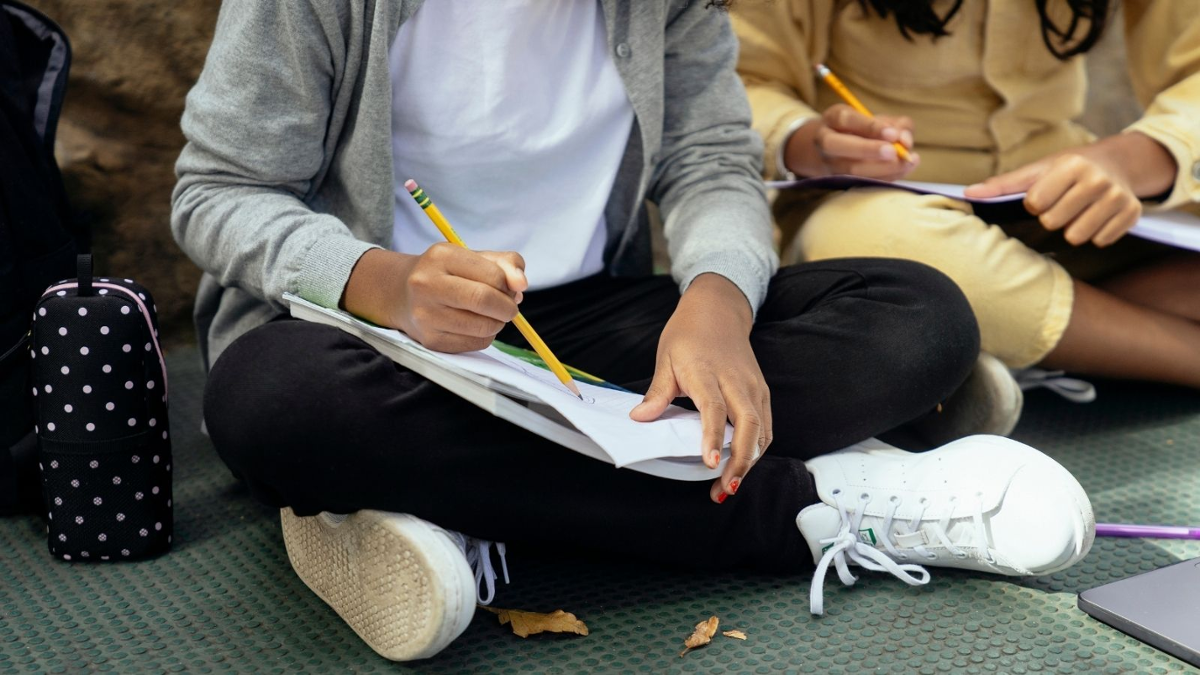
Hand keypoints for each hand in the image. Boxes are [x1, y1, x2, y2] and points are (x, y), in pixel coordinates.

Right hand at [342, 244, 527, 351]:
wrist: (401, 293)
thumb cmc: (446, 273)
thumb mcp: (472, 257)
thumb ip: (505, 264)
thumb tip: (521, 285)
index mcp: (441, 256)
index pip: (492, 275)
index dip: (510, 286)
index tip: (510, 288)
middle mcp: (428, 284)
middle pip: (484, 300)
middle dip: (507, 307)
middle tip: (508, 307)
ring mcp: (426, 315)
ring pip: (484, 327)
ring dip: (498, 323)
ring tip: (490, 315)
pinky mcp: (430, 340)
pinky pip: (475, 344)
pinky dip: (486, 336)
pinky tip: (475, 325)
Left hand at [629, 274, 771, 503]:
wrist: (718, 310)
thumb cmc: (689, 334)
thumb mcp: (665, 358)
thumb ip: (657, 392)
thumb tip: (640, 418)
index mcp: (708, 372)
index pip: (715, 409)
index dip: (714, 437)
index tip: (711, 463)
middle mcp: (736, 381)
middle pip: (749, 425)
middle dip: (742, 461)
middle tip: (726, 488)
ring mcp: (753, 386)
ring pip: (762, 430)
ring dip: (751, 460)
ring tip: (730, 485)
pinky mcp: (762, 392)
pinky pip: (766, 426)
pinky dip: (757, 448)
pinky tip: (742, 465)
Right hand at [784, 103, 918, 179]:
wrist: (832, 151)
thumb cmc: (859, 130)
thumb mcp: (875, 118)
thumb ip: (893, 124)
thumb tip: (904, 139)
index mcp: (833, 119)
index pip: (846, 120)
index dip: (870, 127)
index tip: (893, 134)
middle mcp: (825, 141)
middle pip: (836, 145)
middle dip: (868, 149)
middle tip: (894, 152)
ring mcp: (828, 164)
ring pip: (849, 169)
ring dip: (881, 168)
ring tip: (907, 162)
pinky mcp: (838, 182)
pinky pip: (861, 182)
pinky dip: (886, 177)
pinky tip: (904, 169)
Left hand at [964, 133, 1176, 246]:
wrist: (1116, 163)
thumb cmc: (1066, 170)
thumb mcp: (1037, 171)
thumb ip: (1003, 185)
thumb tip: (968, 194)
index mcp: (1070, 165)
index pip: (1036, 203)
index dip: (1035, 204)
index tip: (1043, 196)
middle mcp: (1097, 179)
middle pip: (1053, 222)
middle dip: (1052, 218)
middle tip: (1062, 205)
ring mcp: (1117, 196)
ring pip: (1077, 236)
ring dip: (1072, 229)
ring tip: (1078, 212)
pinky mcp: (1131, 213)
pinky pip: (1101, 240)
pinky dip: (1095, 234)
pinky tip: (1096, 217)